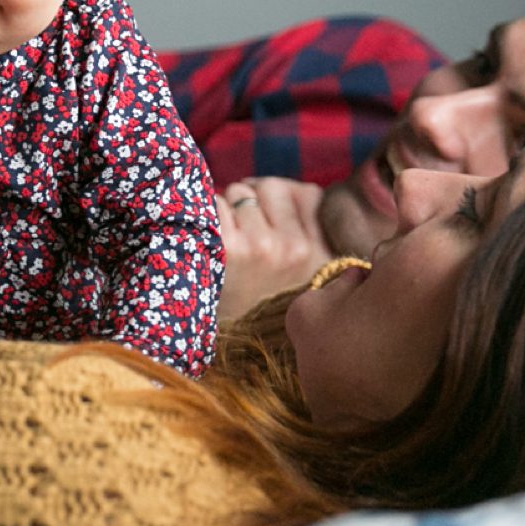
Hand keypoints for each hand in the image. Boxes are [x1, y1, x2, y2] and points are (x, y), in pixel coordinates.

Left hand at [215, 178, 334, 321]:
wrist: (223, 339)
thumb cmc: (255, 294)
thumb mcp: (298, 267)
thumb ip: (304, 220)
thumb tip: (281, 186)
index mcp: (318, 253)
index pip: (307, 193)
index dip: (281, 201)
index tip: (269, 221)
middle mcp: (295, 249)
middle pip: (270, 187)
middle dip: (252, 201)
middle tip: (242, 235)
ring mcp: (262, 246)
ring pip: (239, 193)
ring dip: (227, 209)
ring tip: (225, 245)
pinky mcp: (228, 247)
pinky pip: (215, 203)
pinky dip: (206, 217)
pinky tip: (208, 245)